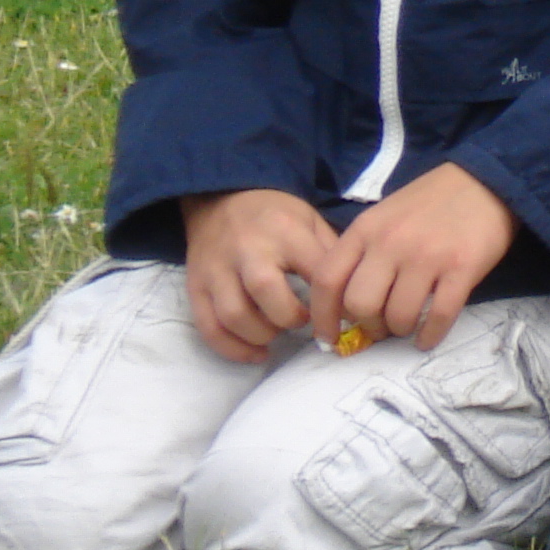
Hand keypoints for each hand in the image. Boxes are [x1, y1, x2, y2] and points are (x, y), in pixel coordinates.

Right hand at [180, 189, 340, 363]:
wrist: (221, 196)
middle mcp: (248, 249)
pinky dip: (233, 349)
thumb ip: (329, 253)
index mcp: (285, 232)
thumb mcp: (310, 220)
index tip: (339, 316)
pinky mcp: (196, 287)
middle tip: (302, 320)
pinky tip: (257, 353)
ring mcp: (217, 269)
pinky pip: (209, 327)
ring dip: (261, 335)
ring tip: (277, 333)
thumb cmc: (275, 215)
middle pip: (266, 291)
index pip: (314, 271)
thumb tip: (353, 294)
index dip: (331, 302)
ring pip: (234, 315)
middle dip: (289, 318)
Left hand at [309, 162, 518, 352]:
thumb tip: (349, 305)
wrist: (485, 181)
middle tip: (380, 327)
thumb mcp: (384, 217)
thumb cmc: (430, 202)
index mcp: (366, 229)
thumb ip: (363, 253)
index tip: (328, 337)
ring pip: (399, 316)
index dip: (322, 316)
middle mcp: (391, 243)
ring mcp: (427, 256)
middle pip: (360, 305)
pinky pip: (440, 316)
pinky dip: (430, 335)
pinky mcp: (462, 268)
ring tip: (408, 325)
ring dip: (400, 330)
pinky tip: (428, 338)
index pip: (328, 280)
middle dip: (368, 326)